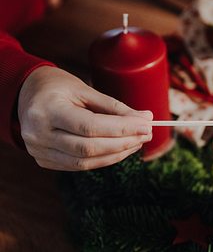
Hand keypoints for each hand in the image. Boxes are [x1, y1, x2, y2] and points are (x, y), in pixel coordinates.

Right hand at [18, 66, 152, 170]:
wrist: (26, 94)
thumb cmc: (58, 87)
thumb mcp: (84, 89)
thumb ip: (114, 106)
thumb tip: (145, 118)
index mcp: (47, 110)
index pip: (90, 126)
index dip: (122, 129)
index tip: (146, 125)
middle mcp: (38, 134)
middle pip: (89, 148)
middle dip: (123, 143)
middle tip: (147, 134)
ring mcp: (38, 150)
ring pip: (85, 162)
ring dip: (117, 154)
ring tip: (137, 142)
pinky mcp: (43, 160)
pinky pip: (78, 166)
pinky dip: (103, 159)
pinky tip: (120, 149)